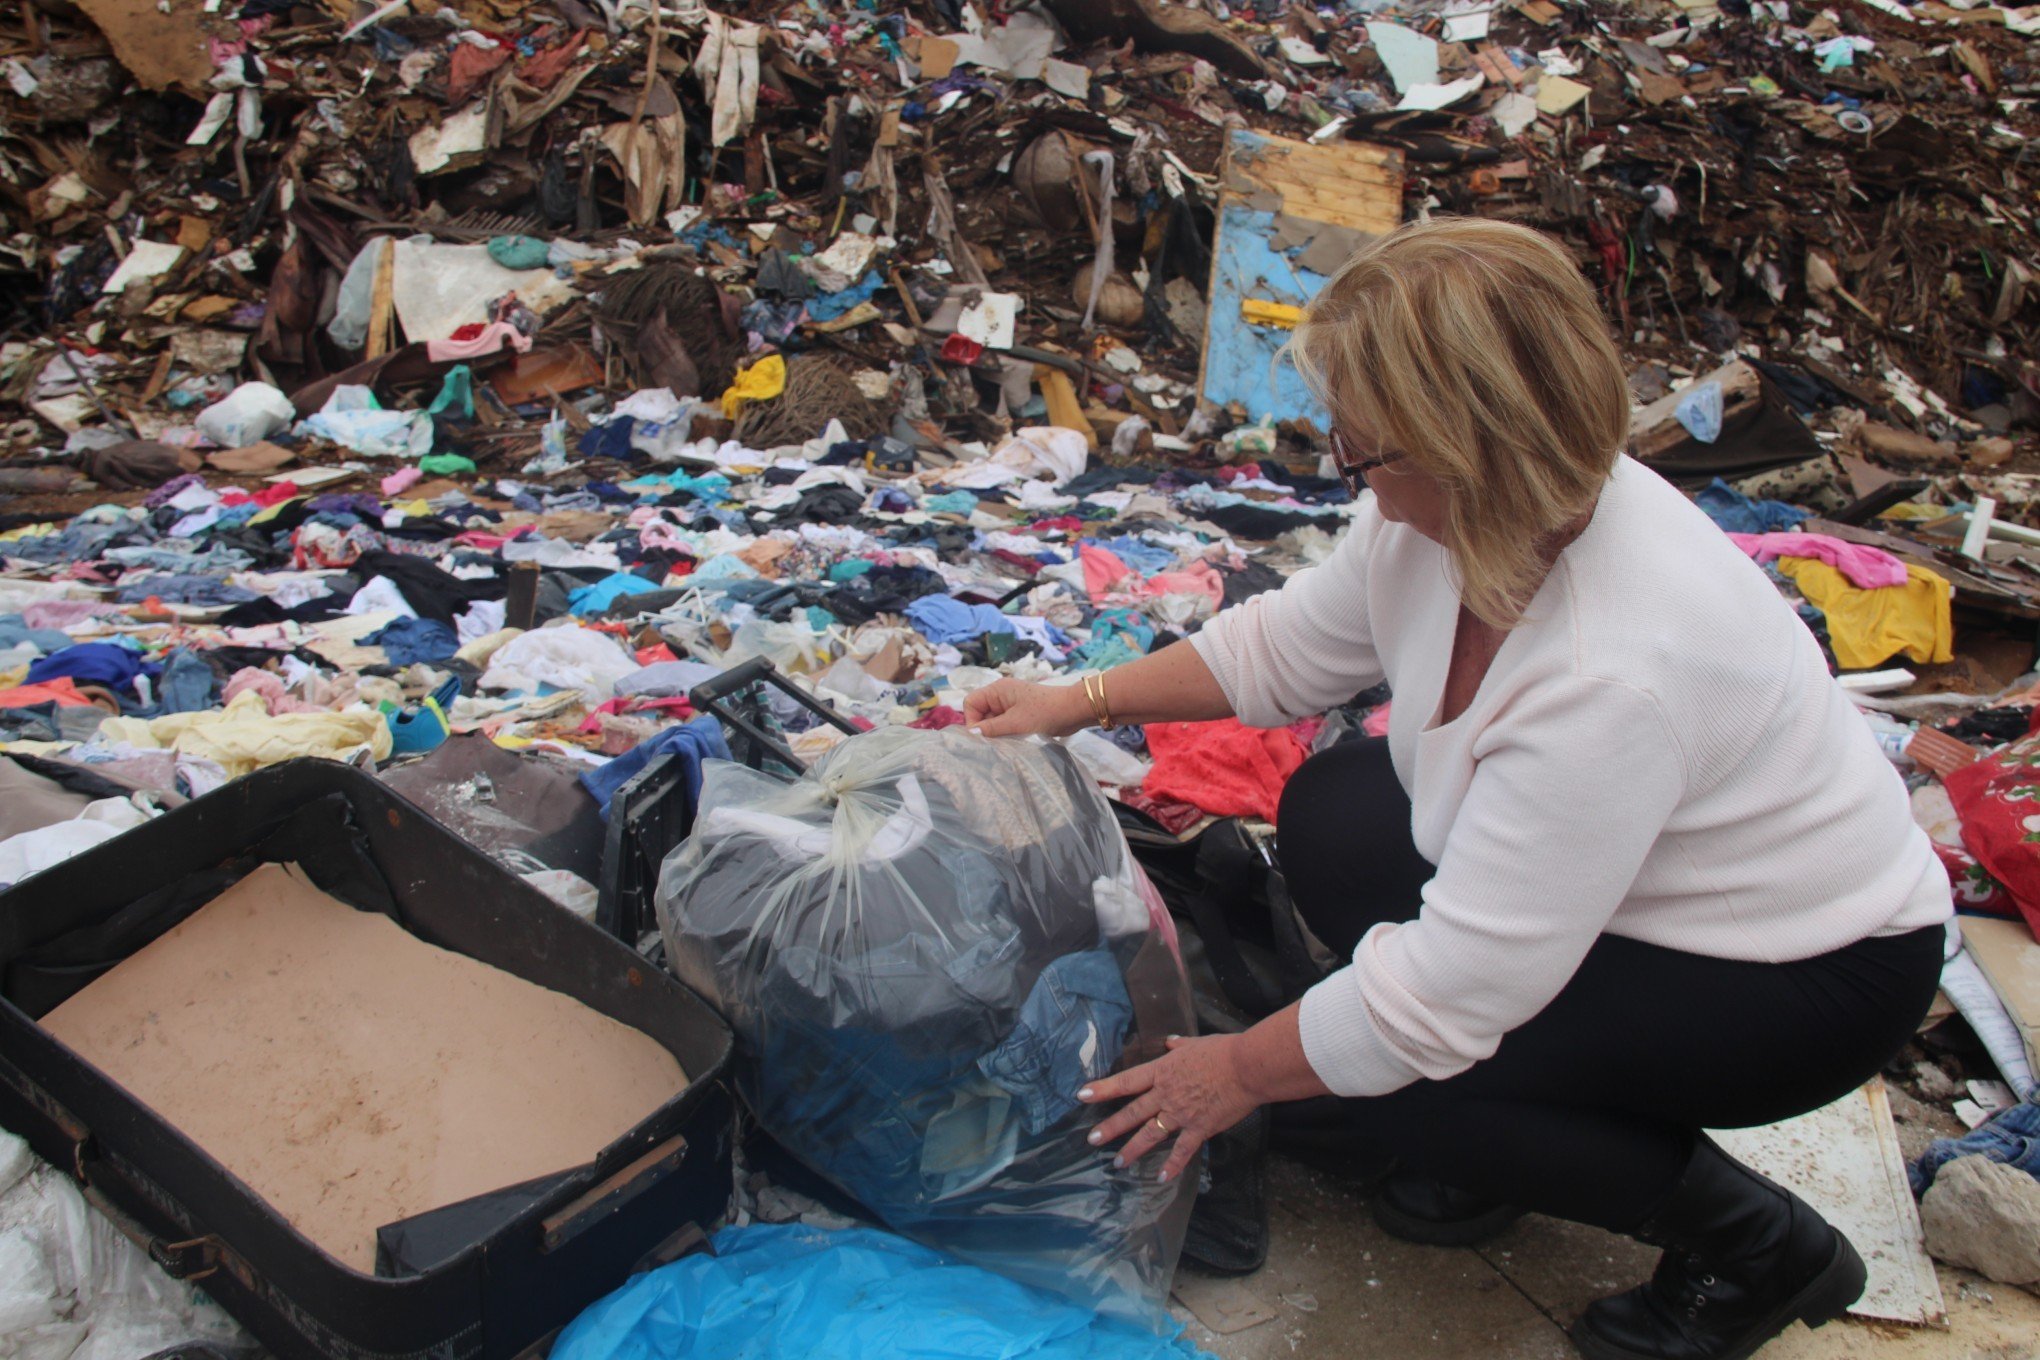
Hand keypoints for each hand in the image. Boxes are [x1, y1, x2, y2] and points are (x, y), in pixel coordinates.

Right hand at [965, 678, 1089, 737]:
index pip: (971, 703)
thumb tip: (971, 733)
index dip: (972, 720)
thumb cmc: (1044, 712)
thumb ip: (991, 728)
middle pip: (981, 712)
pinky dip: (1006, 733)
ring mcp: (1012, 704)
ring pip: (993, 720)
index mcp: (997, 690)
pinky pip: (1005, 724)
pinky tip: (1014, 741)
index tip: (982, 736)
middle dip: (985, 728)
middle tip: (995, 743)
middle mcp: (1002, 695)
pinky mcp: (1021, 714)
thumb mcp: (1015, 722)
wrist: (1073, 710)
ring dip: (997, 732)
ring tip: (1006, 742)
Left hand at [1079, 1034, 1262, 1183]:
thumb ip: (1179, 1046)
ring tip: (1117, 1162)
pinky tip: (1161, 1178)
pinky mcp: (1199, 1129)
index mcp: (1162, 1072)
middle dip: (1110, 1127)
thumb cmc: (1223, 1052)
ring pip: (1150, 1135)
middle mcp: (1166, 1095)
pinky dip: (1172, 1166)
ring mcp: (1181, 1114)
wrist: (1246, 1068)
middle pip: (1132, 1112)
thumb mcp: (1195, 1043)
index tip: (1082, 1095)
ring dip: (1132, 1150)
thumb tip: (1170, 1042)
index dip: (1102, 1089)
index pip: (1126, 1082)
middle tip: (1091, 1139)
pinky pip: (1182, 1151)